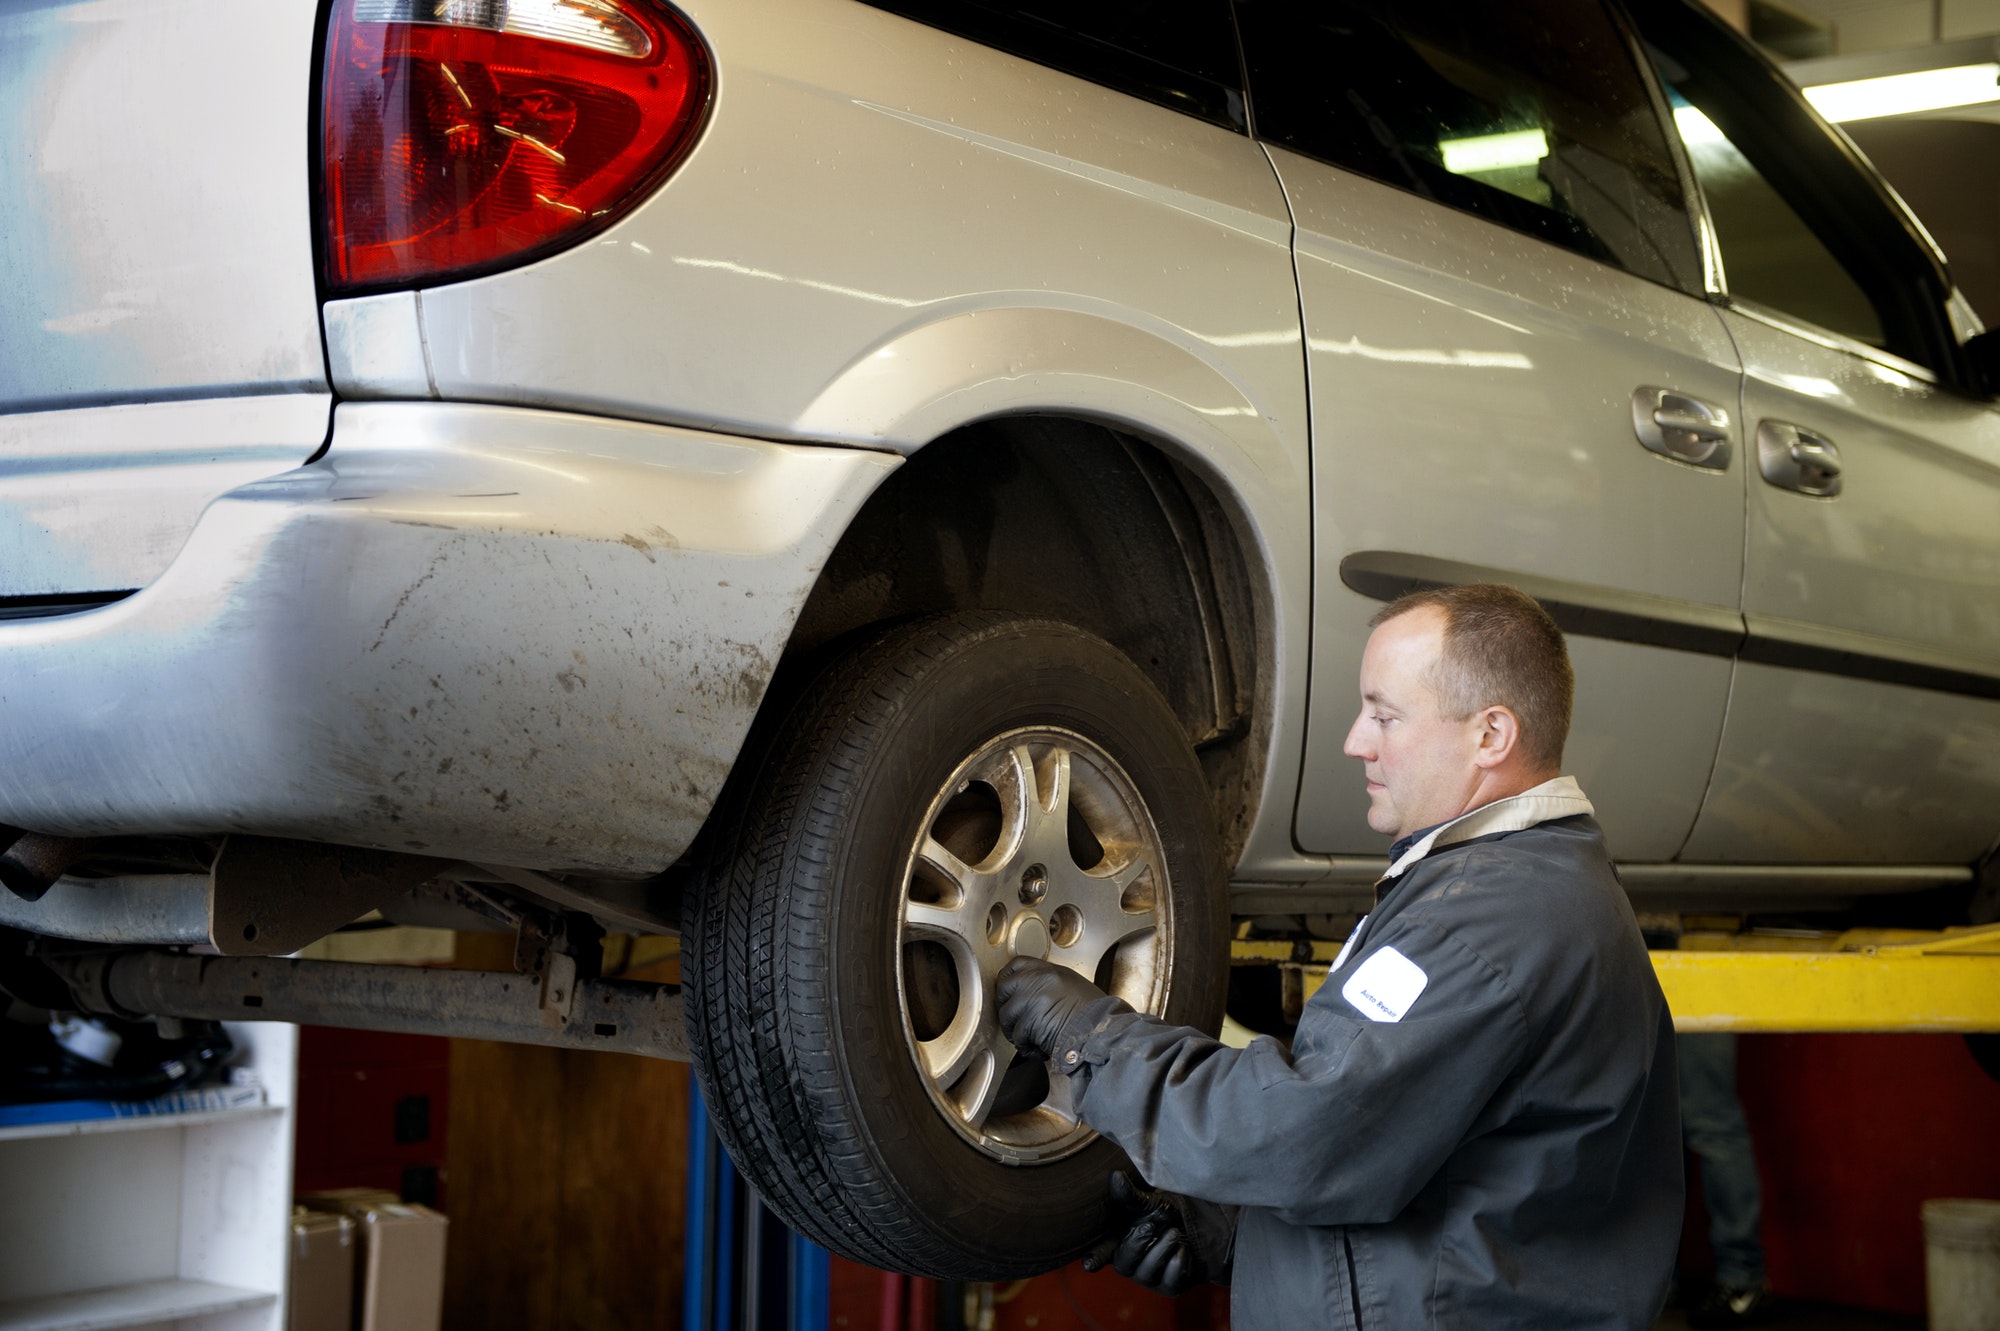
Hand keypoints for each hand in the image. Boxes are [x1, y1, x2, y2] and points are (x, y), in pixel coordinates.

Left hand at [995, 956, 1106, 1061]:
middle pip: (1004, 987)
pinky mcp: (1030, 1020)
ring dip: (1015, 1030)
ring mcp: (1032, 998)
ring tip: (1030, 1038)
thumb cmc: (1096, 1017)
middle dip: (1006, 1006)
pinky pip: (1016, 1035)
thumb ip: (1049, 985)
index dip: (1009, 979)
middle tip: (1016, 1019)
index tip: (1009, 992)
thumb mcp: (1073, 987)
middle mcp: (1039, 980)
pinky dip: (1025, 1046)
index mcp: (1051, 971)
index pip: (1017, 964)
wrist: (1103, 1033)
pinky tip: (1038, 1048)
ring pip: (1007, 1014)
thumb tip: (1031, 993)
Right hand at [1084, 1172, 1233, 1294]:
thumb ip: (1131, 1196)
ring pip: (1147, 1271)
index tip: (1089, 1264)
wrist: (1203, 1230)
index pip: (1101, 1254)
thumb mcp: (1149, 1204)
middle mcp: (1131, 1263)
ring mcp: (1149, 1278)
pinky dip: (1178, 1260)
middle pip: (1123, 1263)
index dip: (1095, 1259)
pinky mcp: (1170, 1286)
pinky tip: (1184, 1248)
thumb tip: (1116, 1177)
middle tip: (1150, 1226)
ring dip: (1161, 1249)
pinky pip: (1170, 1279)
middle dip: (1136, 1244)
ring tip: (1174, 1232)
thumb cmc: (1166, 1216)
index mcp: (1118, 1243)